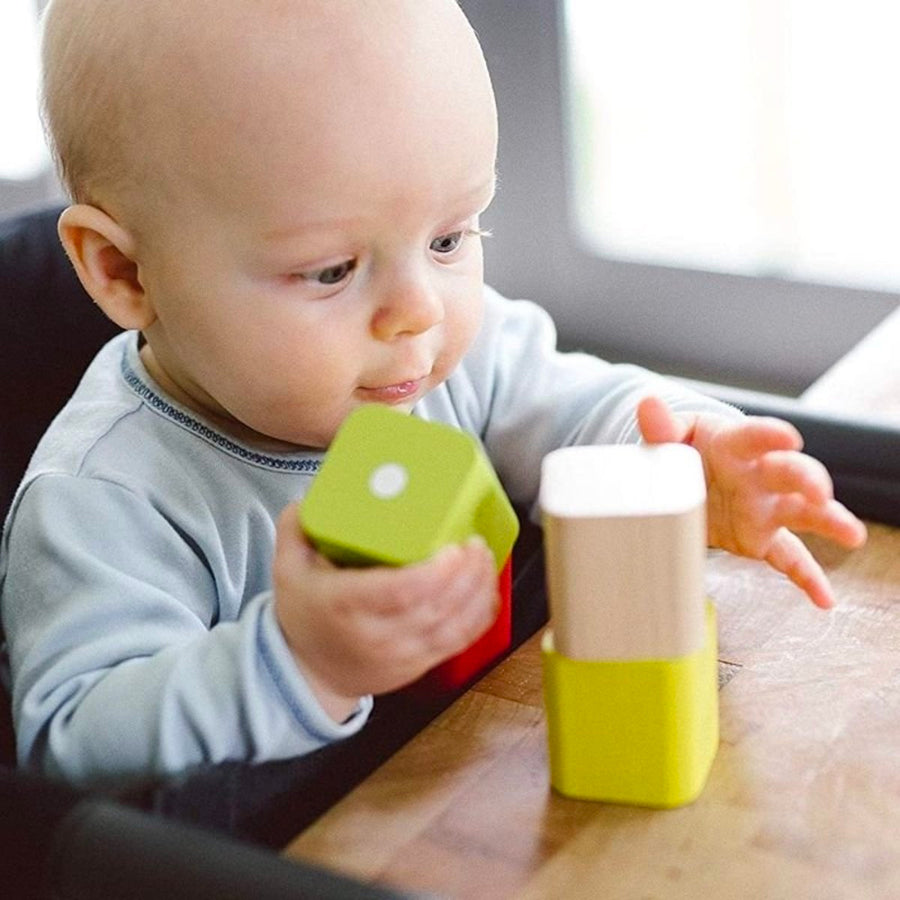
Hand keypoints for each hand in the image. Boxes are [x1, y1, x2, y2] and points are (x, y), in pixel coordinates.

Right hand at [272, 502, 498, 720]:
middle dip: (465, 575)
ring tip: (484, 558)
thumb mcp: (287, 571)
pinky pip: (459, 641)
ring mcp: (401, 653)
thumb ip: (296, 530)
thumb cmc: (304, 618)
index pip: (397, 593)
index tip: (451, 548)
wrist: (309, 674)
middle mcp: (377, 634)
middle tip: (474, 543)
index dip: (432, 573)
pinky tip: (486, 589)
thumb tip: (308, 497)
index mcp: (345, 606)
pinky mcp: (419, 663)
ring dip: (477, 591)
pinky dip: (479, 615)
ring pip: (453, 626)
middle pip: (434, 607)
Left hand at [637, 396, 866, 608]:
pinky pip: (788, 558)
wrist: (688, 478)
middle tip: (818, 490)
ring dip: (828, 521)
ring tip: (851, 534)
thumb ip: (662, 426)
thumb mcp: (671, 436)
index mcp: (735, 445)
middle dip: (807, 479)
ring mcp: (765, 508)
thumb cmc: (686, 449)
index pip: (754, 437)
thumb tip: (647, 404)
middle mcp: (758, 475)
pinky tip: (825, 598)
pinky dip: (806, 578)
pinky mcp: (762, 537)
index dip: (770, 436)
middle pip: (790, 473)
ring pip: (802, 513)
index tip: (788, 437)